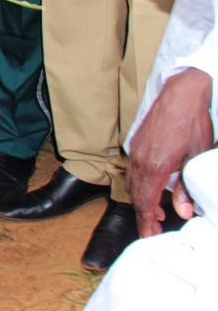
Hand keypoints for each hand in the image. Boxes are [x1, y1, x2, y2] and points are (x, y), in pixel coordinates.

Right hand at [127, 68, 212, 236]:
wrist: (180, 94)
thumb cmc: (191, 122)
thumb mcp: (195, 158)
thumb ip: (186, 188)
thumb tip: (185, 211)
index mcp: (155, 167)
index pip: (145, 203)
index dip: (147, 222)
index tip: (150, 235)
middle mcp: (140, 161)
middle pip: (136, 196)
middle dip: (143, 215)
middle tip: (152, 229)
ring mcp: (136, 151)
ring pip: (132, 184)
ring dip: (141, 200)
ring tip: (154, 212)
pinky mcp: (136, 144)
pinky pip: (133, 170)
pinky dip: (139, 184)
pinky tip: (150, 187)